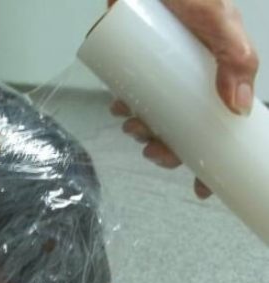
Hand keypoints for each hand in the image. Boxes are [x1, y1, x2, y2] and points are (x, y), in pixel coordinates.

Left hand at [108, 0, 258, 198]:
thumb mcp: (218, 20)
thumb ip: (235, 56)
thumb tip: (238, 107)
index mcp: (219, 76)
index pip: (220, 129)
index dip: (211, 162)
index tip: (201, 187)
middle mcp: (192, 79)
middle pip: (183, 130)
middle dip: (167, 148)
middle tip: (151, 150)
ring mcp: (164, 74)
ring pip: (157, 116)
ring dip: (144, 130)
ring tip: (131, 125)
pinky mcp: (139, 65)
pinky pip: (134, 95)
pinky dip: (126, 107)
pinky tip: (119, 108)